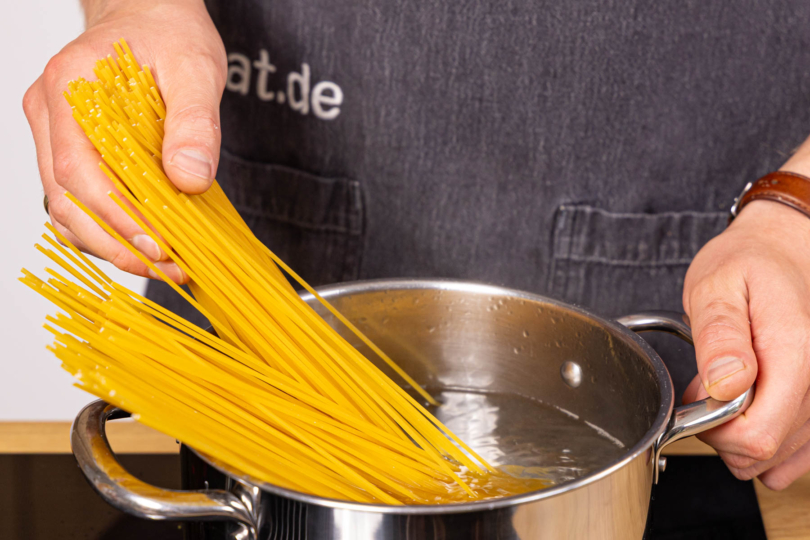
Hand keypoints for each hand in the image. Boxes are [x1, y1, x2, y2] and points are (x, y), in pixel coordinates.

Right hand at [23, 0, 226, 282]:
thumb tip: (189, 180)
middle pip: (66, 200)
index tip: (159, 247)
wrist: (151, 14)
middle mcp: (51, 113)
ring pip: (66, 207)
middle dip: (115, 243)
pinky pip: (79, 198)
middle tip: (168, 266)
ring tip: (163, 263)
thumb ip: (194, 124)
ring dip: (110, 243)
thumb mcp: (195, 69)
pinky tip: (145, 241)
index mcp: (71, 89)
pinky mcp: (71, 146)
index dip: (116, 218)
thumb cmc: (170, 34)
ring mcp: (55, 132)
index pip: (78, 172)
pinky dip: (108, 227)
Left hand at [683, 193, 809, 489]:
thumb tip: (725, 384)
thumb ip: (719, 335)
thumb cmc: (747, 263)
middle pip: (765, 452)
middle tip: (704, 390)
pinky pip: (796, 454)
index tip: (697, 398)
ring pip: (777, 457)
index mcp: (795, 353)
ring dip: (739, 436)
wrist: (780, 250)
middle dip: (721, 433)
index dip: (714, 429)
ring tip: (725, 390)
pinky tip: (747, 409)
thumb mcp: (716, 285)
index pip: (758, 435)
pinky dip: (764, 443)